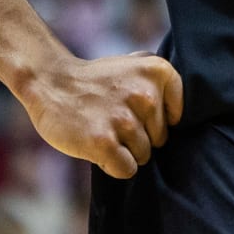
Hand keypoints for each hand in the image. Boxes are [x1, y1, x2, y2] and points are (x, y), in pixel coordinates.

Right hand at [20, 50, 183, 178]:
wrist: (52, 83)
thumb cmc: (97, 80)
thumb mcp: (134, 64)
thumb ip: (158, 80)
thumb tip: (180, 111)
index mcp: (157, 70)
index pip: (176, 115)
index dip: (158, 121)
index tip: (138, 113)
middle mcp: (145, 93)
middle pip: (160, 138)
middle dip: (140, 137)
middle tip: (116, 123)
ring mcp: (123, 118)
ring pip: (144, 155)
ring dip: (126, 152)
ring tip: (106, 132)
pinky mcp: (103, 142)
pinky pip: (127, 169)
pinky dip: (115, 166)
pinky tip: (101, 149)